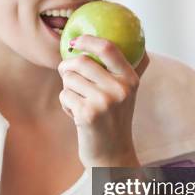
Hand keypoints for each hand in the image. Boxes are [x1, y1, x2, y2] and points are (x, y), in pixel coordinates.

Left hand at [57, 34, 149, 167]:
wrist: (112, 155)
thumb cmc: (114, 121)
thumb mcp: (126, 94)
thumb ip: (124, 69)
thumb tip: (124, 39)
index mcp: (130, 79)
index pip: (108, 48)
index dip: (88, 40)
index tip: (75, 41)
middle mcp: (120, 89)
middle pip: (80, 61)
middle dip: (67, 67)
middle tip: (66, 75)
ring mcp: (104, 102)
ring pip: (69, 79)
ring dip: (67, 89)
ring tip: (79, 102)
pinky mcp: (88, 114)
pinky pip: (64, 95)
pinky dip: (66, 104)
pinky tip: (77, 116)